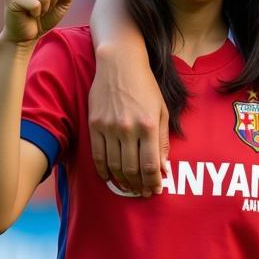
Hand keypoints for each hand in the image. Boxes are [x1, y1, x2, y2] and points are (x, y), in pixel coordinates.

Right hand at [88, 50, 168, 195]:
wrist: (120, 65)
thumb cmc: (146, 88)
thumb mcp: (162, 111)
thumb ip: (163, 141)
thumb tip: (164, 168)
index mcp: (149, 125)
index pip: (151, 164)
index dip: (154, 182)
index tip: (156, 190)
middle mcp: (128, 128)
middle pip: (132, 169)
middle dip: (139, 186)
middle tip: (143, 193)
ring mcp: (109, 128)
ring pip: (114, 166)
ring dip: (123, 182)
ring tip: (130, 189)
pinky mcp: (94, 125)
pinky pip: (98, 156)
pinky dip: (104, 171)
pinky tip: (111, 177)